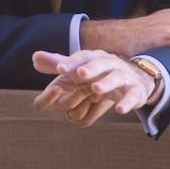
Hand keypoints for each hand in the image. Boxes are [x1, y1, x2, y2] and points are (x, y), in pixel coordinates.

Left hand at [32, 49, 158, 126]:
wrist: (136, 78)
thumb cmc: (100, 73)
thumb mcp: (80, 68)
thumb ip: (58, 64)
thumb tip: (34, 58)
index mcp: (94, 58)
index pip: (82, 58)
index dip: (71, 63)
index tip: (60, 69)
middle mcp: (110, 64)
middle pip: (100, 64)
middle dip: (90, 69)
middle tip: (78, 74)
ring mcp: (124, 76)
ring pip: (116, 78)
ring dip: (106, 83)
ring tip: (95, 89)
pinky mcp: (135, 90)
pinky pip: (132, 95)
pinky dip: (127, 102)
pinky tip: (119, 110)